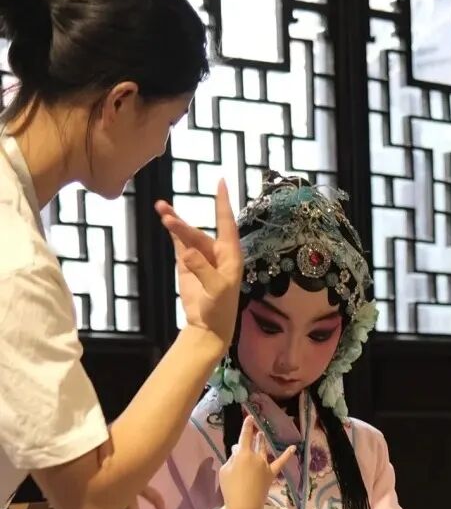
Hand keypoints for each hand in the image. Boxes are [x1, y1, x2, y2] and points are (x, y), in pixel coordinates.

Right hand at [156, 179, 242, 347]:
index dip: (224, 203)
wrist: (208, 326)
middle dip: (184, 225)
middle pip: (199, 233)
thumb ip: (204, 270)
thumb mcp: (216, 290)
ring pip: (187, 236)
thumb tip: (187, 253)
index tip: (221, 182)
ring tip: (161, 210)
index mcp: (230, 256)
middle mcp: (217, 253)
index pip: (227, 224)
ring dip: (175, 225)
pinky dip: (173, 232)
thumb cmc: (220, 309)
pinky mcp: (188, 264)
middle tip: (167, 217)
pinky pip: (180, 243)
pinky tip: (165, 217)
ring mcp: (201, 257)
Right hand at [219, 416, 294, 508]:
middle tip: (254, 429)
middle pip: (254, 443)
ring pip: (264, 450)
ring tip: (262, 435)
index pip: (244, 436)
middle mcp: (256, 457)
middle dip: (254, 436)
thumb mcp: (225, 471)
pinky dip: (287, 455)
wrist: (245, 505)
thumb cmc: (230, 488)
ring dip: (262, 442)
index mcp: (243, 454)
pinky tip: (293, 448)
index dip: (247, 426)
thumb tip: (238, 451)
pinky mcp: (271, 474)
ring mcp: (265, 465)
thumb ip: (232, 459)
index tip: (249, 417)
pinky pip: (280, 463)